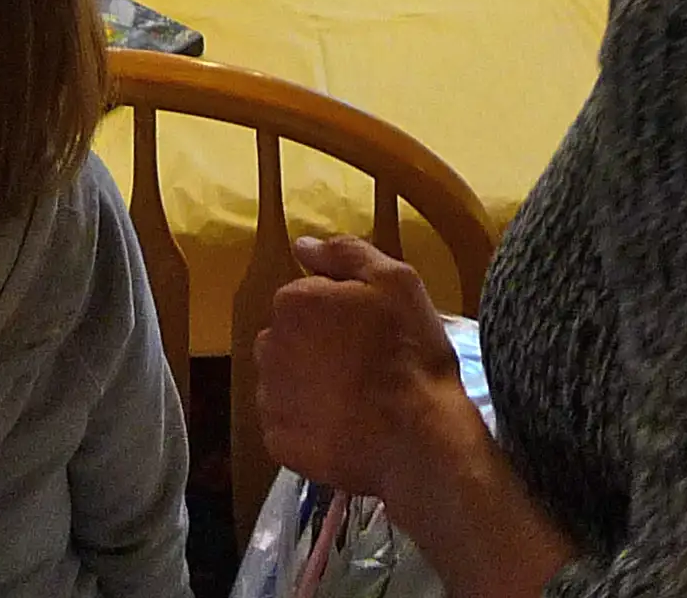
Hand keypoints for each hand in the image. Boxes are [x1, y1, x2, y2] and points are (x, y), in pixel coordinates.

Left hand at [256, 235, 476, 500]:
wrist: (417, 439)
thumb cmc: (411, 354)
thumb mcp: (397, 283)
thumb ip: (345, 253)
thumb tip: (303, 245)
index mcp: (294, 302)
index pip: (303, 297)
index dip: (337, 312)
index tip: (367, 331)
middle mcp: (269, 346)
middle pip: (288, 337)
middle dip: (316, 345)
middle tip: (362, 364)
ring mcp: (270, 397)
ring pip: (283, 378)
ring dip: (307, 382)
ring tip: (353, 397)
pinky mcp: (276, 441)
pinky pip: (286, 421)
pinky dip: (307, 422)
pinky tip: (341, 425)